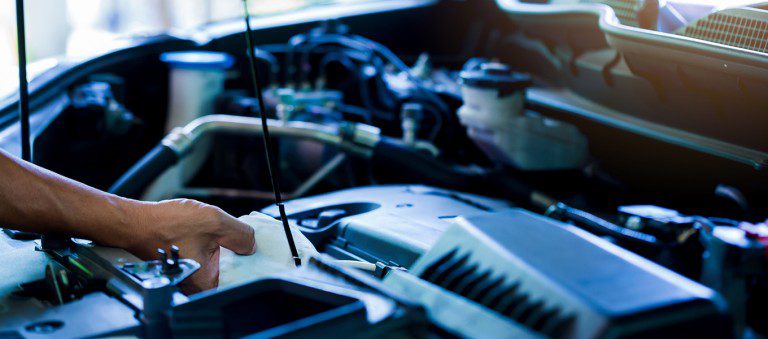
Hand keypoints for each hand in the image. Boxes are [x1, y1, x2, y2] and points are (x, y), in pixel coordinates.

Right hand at [122, 199, 255, 293]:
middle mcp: (196, 285)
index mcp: (206, 282)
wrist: (134, 222)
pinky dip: (209, 247)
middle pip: (230, 272)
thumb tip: (252, 244)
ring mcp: (188, 277)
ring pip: (217, 264)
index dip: (249, 260)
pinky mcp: (182, 268)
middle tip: (235, 235)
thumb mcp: (215, 222)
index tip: (251, 245)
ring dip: (221, 249)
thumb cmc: (167, 224)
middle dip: (236, 253)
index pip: (241, 278)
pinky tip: (205, 234)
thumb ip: (240, 234)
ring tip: (217, 232)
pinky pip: (204, 260)